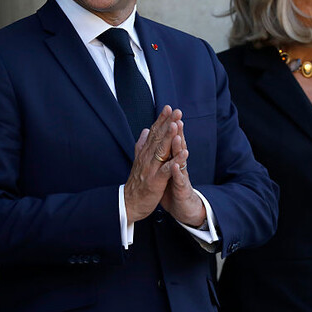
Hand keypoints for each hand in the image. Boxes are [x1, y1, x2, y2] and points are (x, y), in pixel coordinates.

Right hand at [124, 106, 179, 222]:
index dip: (161, 120)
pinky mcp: (155, 181)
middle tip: (176, 110)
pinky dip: (175, 161)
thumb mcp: (138, 161)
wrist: (128, 204)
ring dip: (169, 137)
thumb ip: (142, 145)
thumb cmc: (136, 183)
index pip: (153, 132)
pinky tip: (184, 154)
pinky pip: (167, 170)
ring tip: (177, 125)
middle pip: (158, 138)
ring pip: (161, 150)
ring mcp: (150, 169)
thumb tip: (145, 130)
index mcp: (144, 153)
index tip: (169, 107)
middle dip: (167, 123)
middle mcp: (146, 158)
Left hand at [160, 117, 205, 226]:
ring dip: (180, 148)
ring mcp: (182, 176)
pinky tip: (176, 165)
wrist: (182, 208)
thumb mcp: (166, 168)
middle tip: (177, 117)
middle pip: (179, 145)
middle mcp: (179, 165)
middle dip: (178, 131)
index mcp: (172, 159)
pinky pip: (180, 180)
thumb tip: (158, 137)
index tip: (167, 110)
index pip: (171, 139)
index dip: (169, 125)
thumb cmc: (173, 187)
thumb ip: (164, 152)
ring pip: (181, 160)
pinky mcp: (182, 189)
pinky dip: (178, 172)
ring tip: (179, 136)